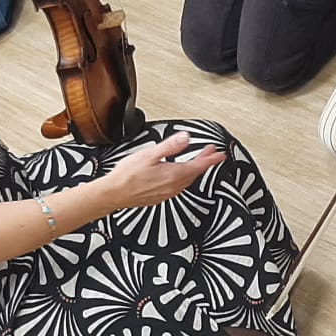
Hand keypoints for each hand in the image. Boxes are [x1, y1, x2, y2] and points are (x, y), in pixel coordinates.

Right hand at [103, 131, 224, 207]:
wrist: (114, 194)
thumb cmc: (127, 176)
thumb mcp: (150, 154)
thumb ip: (170, 146)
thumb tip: (185, 138)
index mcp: (174, 174)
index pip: (199, 165)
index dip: (212, 159)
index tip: (220, 155)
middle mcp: (173, 186)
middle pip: (195, 173)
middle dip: (204, 162)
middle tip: (211, 154)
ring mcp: (167, 193)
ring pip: (187, 180)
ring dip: (194, 170)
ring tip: (196, 161)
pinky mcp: (159, 197)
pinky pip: (178, 186)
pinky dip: (183, 177)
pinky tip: (178, 174)